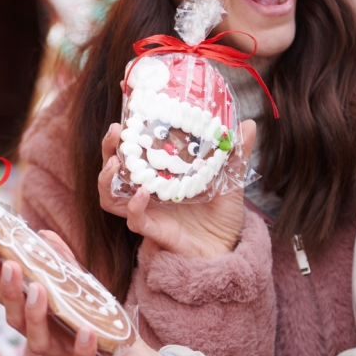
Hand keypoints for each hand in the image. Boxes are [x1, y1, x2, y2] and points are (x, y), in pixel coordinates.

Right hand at [0, 239, 174, 355]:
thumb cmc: (98, 322)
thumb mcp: (80, 288)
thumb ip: (62, 264)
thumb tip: (43, 234)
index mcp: (37, 319)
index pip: (8, 299)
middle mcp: (45, 338)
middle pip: (16, 320)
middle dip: (11, 293)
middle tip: (10, 266)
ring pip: (39, 342)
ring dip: (36, 316)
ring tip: (38, 290)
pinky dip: (81, 347)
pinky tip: (85, 330)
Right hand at [98, 120, 256, 257]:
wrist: (227, 249)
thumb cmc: (222, 216)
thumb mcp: (230, 180)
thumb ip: (235, 154)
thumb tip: (249, 124)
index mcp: (160, 173)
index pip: (133, 149)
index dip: (124, 130)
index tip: (126, 105)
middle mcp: (147, 189)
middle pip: (113, 167)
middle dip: (109, 148)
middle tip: (115, 131)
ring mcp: (147, 210)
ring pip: (110, 194)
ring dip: (107, 177)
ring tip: (117, 162)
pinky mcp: (153, 229)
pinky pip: (134, 218)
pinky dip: (135, 205)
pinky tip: (143, 193)